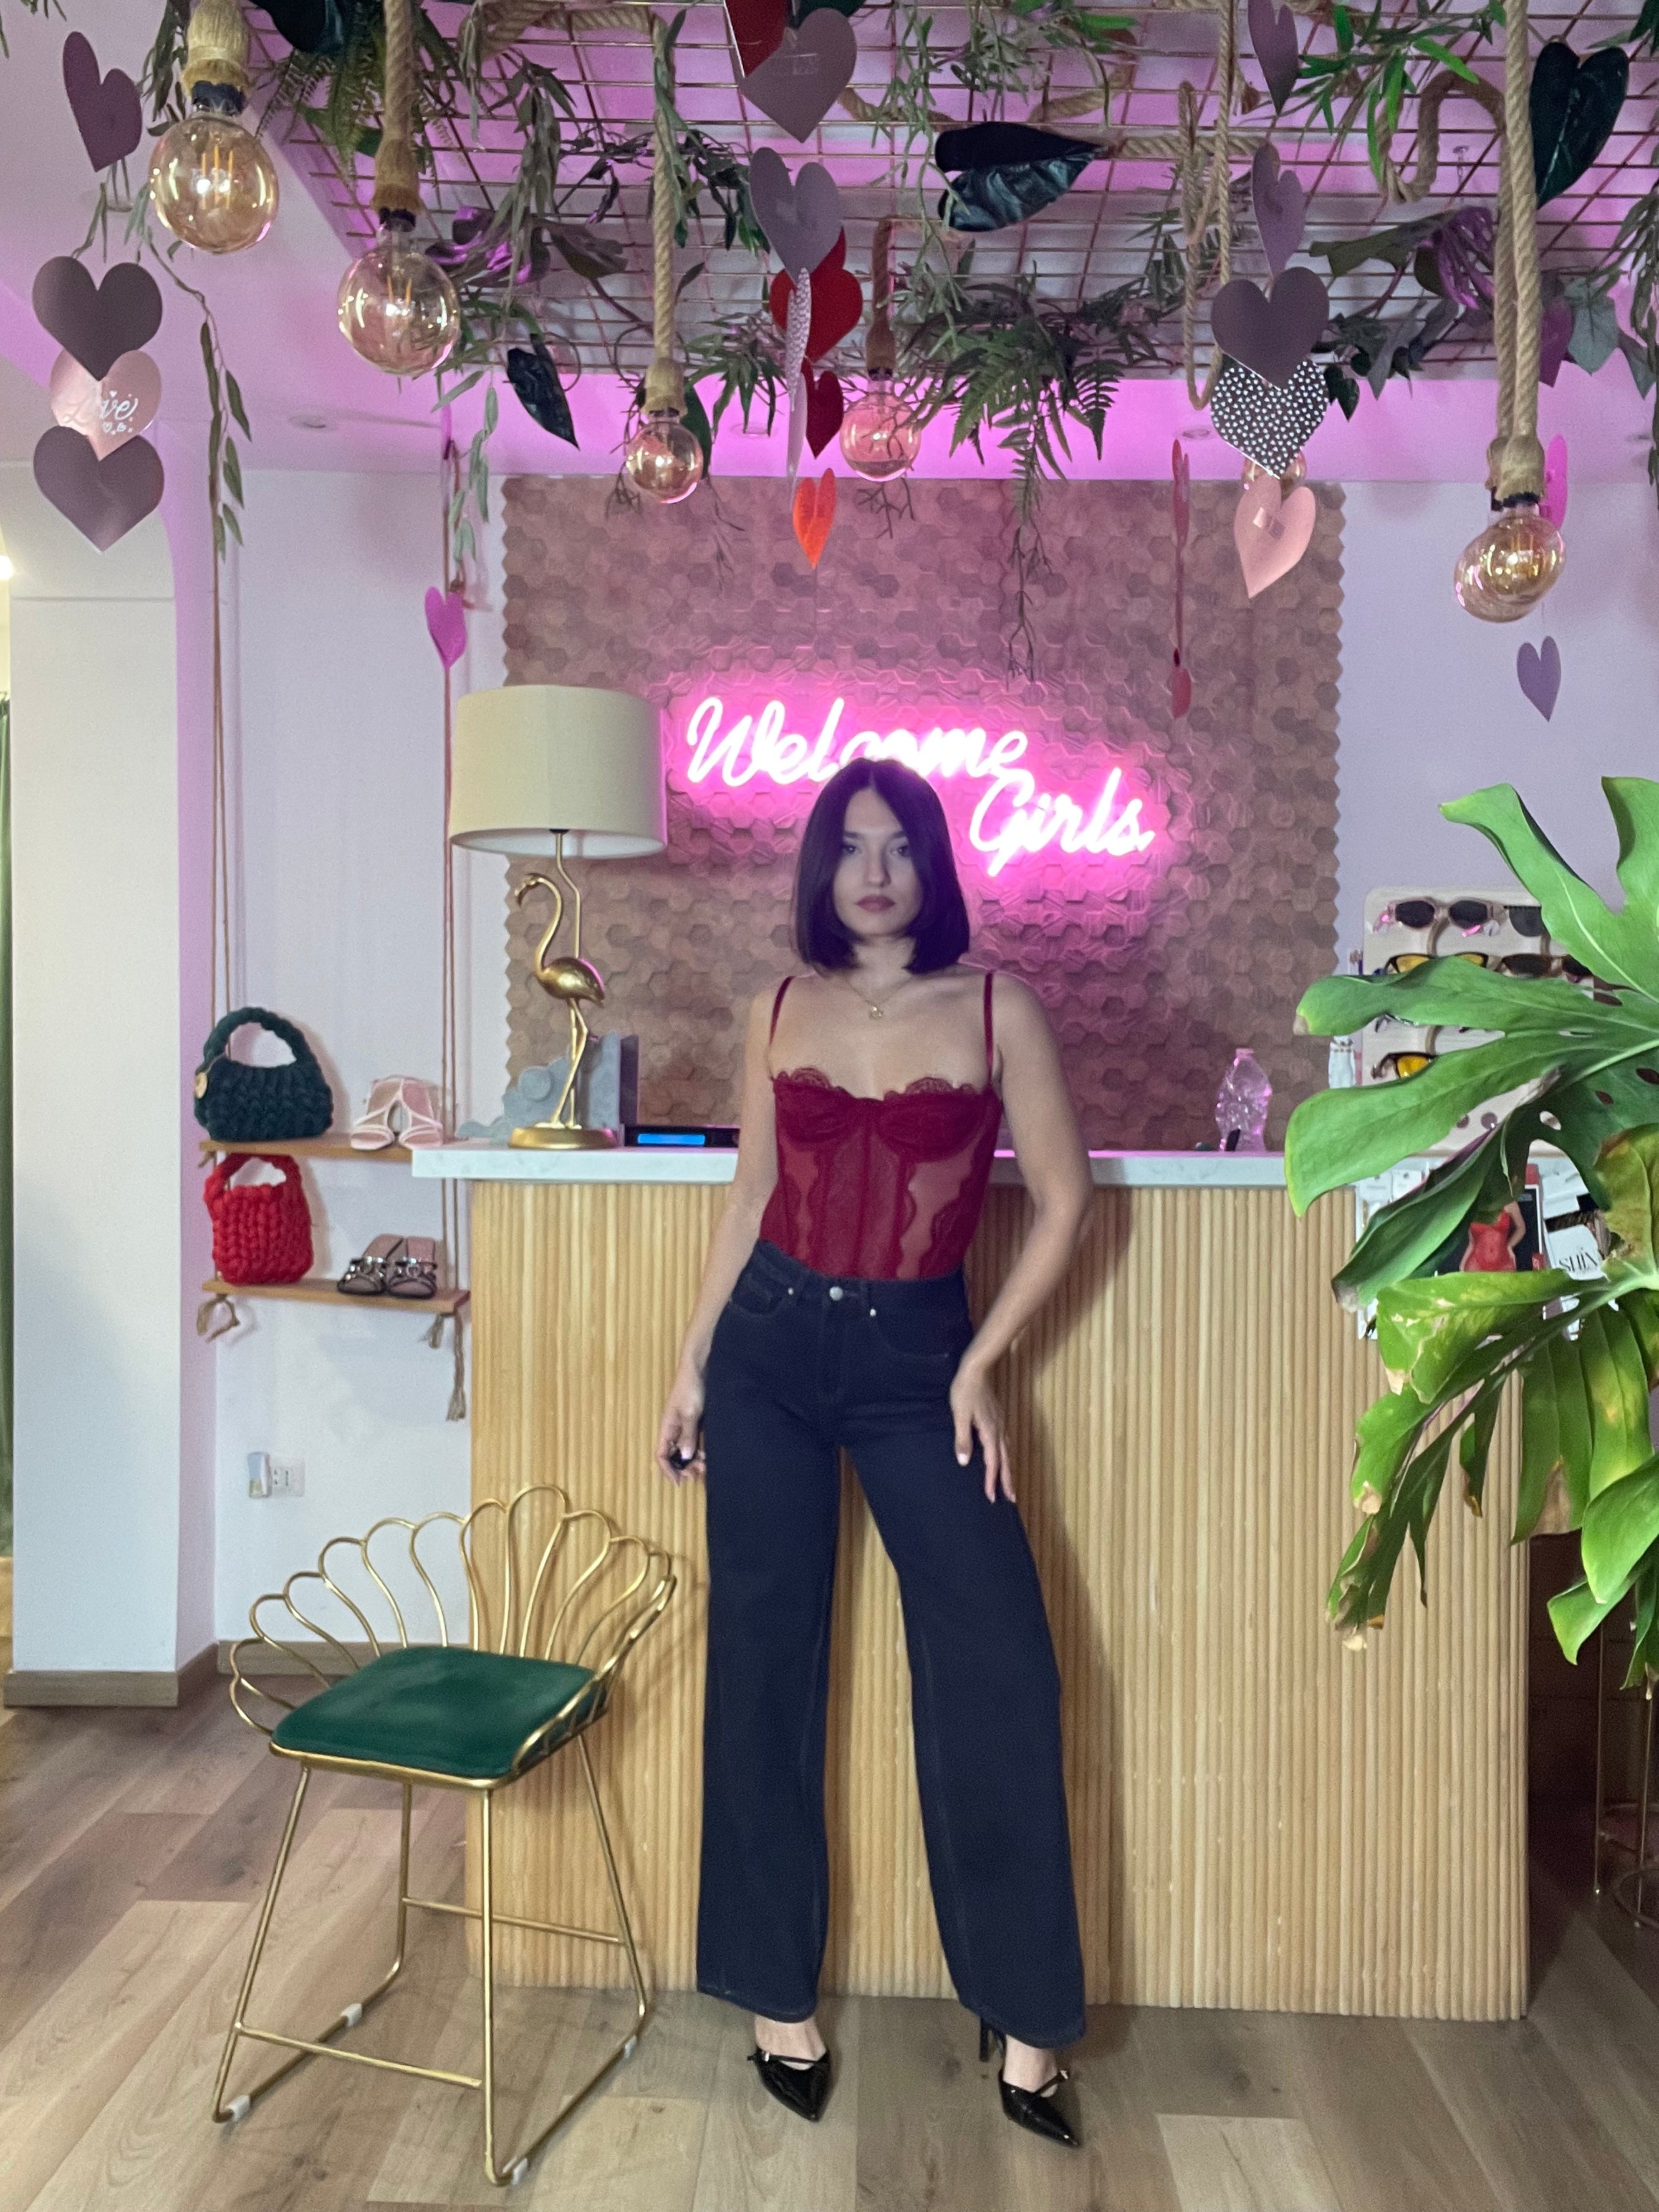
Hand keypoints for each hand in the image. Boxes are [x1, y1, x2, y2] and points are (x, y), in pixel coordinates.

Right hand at [655, 1366, 705, 1483]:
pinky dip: (700, 1450)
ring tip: (706, 1466)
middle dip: (684, 1468)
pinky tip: (708, 1454)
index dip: (668, 1470)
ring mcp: (684, 1426)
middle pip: (674, 1456)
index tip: (680, 1482)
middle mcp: (673, 1430)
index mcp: (667, 1428)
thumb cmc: (691, 1389)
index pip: (661, 1455)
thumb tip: (685, 1457)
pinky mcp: (695, 1422)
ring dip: (694, 1460)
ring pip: (686, 1450)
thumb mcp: (690, 1413)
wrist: (700, 1368)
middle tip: (698, 1473)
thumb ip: (687, 1435)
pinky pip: (695, 1442)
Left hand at [950, 1357, 1011, 1502]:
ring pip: (1007, 1452)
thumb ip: (962, 1439)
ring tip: (1009, 1482)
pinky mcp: (998, 1417)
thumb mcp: (959, 1415)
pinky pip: (1004, 1442)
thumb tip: (964, 1462)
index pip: (992, 1463)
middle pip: (1005, 1461)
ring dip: (1008, 1469)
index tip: (992, 1498)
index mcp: (989, 1433)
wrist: (976, 1369)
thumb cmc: (965, 1391)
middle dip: (1007, 1480)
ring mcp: (1000, 1423)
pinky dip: (1005, 1454)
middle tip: (1012, 1498)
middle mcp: (999, 1430)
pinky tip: (1002, 1454)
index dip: (992, 1481)